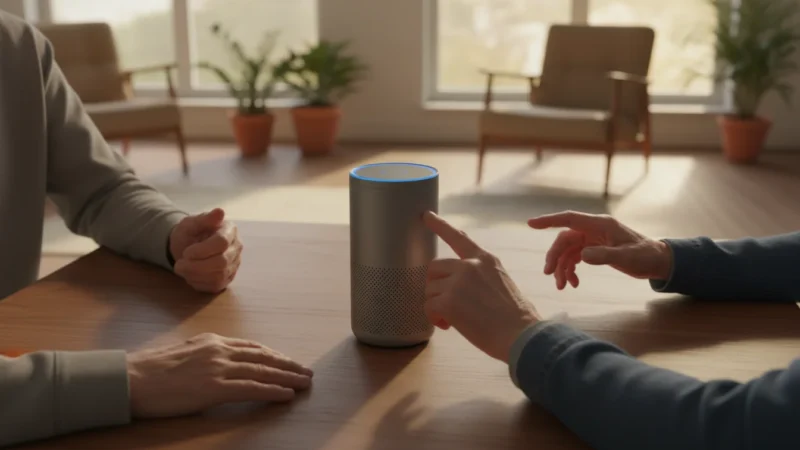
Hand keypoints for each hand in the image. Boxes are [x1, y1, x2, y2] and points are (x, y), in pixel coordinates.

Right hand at [127, 333, 312, 417]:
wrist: (131, 379)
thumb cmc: (149, 371)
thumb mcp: (182, 354)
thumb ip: (204, 356)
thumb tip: (216, 365)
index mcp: (212, 341)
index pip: (251, 347)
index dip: (272, 355)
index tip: (286, 361)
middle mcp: (219, 350)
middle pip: (263, 357)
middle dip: (287, 364)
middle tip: (305, 371)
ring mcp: (219, 368)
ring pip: (263, 371)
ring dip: (287, 377)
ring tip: (304, 382)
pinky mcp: (215, 387)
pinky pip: (252, 388)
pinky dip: (273, 391)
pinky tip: (286, 394)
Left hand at [169, 208, 242, 292]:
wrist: (187, 247)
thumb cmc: (190, 233)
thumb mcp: (191, 223)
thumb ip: (204, 219)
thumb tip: (220, 212)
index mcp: (230, 231)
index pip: (222, 242)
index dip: (203, 250)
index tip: (186, 253)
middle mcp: (236, 248)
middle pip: (221, 262)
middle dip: (196, 266)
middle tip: (178, 265)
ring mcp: (234, 264)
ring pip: (218, 276)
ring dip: (195, 275)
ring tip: (182, 269)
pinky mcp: (227, 279)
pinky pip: (215, 286)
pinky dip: (198, 283)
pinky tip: (190, 275)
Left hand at [422, 212, 539, 362]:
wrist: (521, 335)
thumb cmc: (516, 318)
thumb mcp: (502, 283)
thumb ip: (480, 277)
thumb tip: (460, 288)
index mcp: (485, 260)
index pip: (458, 238)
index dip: (440, 226)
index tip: (426, 215)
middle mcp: (470, 265)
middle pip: (435, 268)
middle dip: (436, 286)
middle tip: (447, 304)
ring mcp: (458, 281)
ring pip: (430, 289)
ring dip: (436, 305)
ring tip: (453, 319)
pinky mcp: (448, 300)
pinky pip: (428, 306)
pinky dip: (434, 318)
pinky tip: (448, 325)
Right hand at [527, 211, 672, 289]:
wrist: (658, 261)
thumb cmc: (645, 256)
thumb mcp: (627, 257)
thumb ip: (604, 256)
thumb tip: (582, 256)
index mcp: (600, 225)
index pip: (569, 219)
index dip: (549, 221)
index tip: (530, 224)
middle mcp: (593, 229)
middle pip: (564, 239)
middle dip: (555, 257)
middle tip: (550, 275)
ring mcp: (592, 239)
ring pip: (568, 251)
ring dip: (562, 268)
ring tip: (563, 286)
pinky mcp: (594, 249)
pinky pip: (575, 258)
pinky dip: (571, 270)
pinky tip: (574, 282)